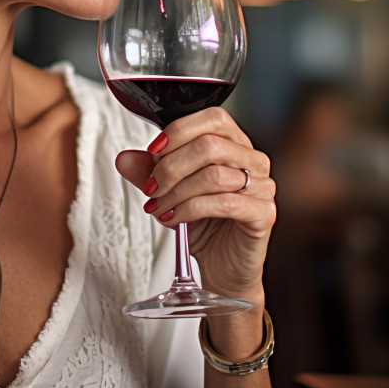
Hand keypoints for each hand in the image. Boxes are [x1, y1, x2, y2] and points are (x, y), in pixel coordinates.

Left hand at [116, 106, 275, 298]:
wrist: (223, 269)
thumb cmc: (205, 226)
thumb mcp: (171, 193)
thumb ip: (150, 173)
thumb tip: (125, 159)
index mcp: (235, 145)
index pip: (214, 118)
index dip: (179, 131)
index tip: (153, 152)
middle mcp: (253, 160)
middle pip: (210, 144)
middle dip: (170, 167)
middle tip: (152, 187)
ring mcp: (263, 186)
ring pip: (214, 174)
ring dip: (176, 192)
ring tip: (159, 207)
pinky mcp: (264, 213)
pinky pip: (224, 203)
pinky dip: (190, 211)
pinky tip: (175, 220)